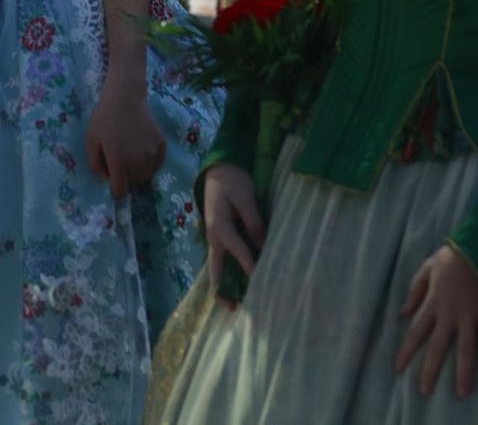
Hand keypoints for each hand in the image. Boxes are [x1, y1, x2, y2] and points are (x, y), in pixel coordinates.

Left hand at [85, 82, 165, 198]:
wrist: (126, 98)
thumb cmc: (104, 119)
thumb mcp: (91, 141)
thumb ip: (96, 164)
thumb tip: (106, 177)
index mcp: (119, 163)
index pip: (120, 191)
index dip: (115, 190)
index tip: (113, 181)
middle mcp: (138, 162)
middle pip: (134, 183)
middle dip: (126, 178)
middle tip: (120, 162)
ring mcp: (152, 154)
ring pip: (146, 175)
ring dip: (138, 171)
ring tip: (131, 155)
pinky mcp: (161, 146)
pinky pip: (157, 164)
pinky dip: (150, 162)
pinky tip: (142, 149)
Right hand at [202, 163, 264, 303]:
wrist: (219, 169)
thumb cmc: (232, 181)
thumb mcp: (245, 197)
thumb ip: (254, 221)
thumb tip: (263, 246)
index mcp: (219, 226)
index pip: (237, 250)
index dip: (249, 265)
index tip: (260, 282)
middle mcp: (214, 236)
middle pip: (216, 268)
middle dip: (222, 289)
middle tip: (232, 308)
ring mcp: (215, 238)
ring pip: (219, 266)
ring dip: (226, 284)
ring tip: (236, 303)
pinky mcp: (221, 236)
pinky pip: (224, 259)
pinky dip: (230, 272)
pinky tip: (240, 282)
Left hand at [394, 244, 477, 398]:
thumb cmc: (454, 256)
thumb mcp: (428, 269)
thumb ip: (415, 291)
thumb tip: (403, 312)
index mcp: (433, 302)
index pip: (416, 331)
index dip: (406, 350)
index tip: (398, 368)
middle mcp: (451, 314)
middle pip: (438, 346)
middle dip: (431, 370)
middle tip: (424, 391)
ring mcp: (471, 315)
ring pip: (466, 348)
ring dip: (464, 372)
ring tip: (462, 393)